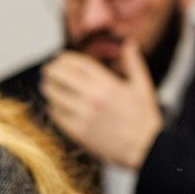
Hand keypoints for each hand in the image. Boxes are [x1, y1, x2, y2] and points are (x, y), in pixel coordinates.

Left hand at [40, 40, 162, 168]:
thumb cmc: (145, 119)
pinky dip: (54, 109)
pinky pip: (57, 116)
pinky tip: (56, 107)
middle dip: (51, 70)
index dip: (65, 58)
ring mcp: (84, 115)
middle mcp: (93, 97)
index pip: (78, 63)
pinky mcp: (79, 132)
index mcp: (108, 84)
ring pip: (55, 95)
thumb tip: (129, 43)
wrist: (146, 150)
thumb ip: (134, 63)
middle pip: (61, 76)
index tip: (60, 58)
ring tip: (48, 87)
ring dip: (49, 88)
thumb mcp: (143, 87)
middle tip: (48, 70)